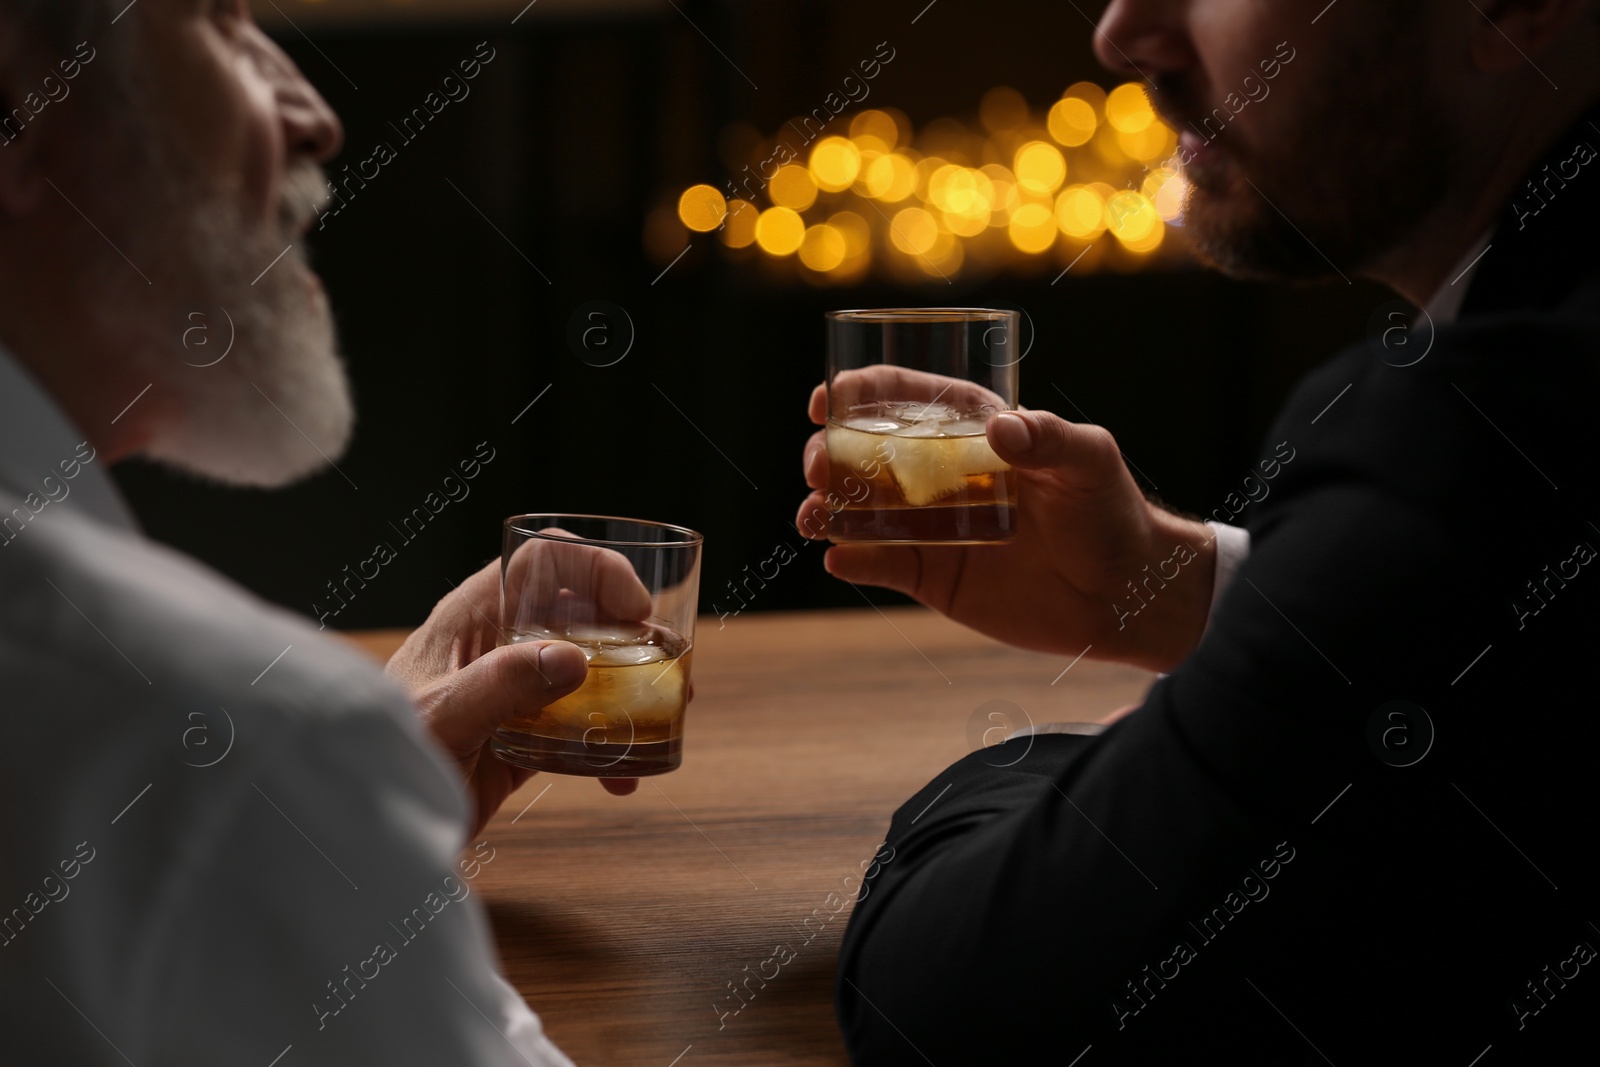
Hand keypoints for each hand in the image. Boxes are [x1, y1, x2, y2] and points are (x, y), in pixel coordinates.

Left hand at [386, 551, 642, 840]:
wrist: (354, 830)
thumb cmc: (378, 759)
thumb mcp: (442, 716)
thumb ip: (502, 685)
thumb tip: (572, 659)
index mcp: (471, 617)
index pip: (544, 561)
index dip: (596, 570)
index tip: (635, 610)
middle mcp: (496, 647)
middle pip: (578, 614)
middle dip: (631, 633)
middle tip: (670, 663)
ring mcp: (510, 695)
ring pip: (586, 672)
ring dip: (631, 690)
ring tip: (665, 716)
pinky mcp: (518, 743)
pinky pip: (577, 731)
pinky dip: (608, 749)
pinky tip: (622, 778)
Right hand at [796, 375, 1215, 671]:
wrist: (1124, 592)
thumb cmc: (1110, 510)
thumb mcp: (1088, 460)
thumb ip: (1047, 438)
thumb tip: (1000, 429)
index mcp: (970, 429)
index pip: (903, 398)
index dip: (859, 394)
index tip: (826, 401)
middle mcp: (941, 474)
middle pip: (865, 453)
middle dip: (829, 454)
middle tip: (818, 466)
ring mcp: (932, 526)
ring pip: (861, 511)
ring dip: (826, 508)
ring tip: (813, 516)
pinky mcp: (932, 576)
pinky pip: (880, 565)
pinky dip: (853, 560)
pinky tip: (838, 558)